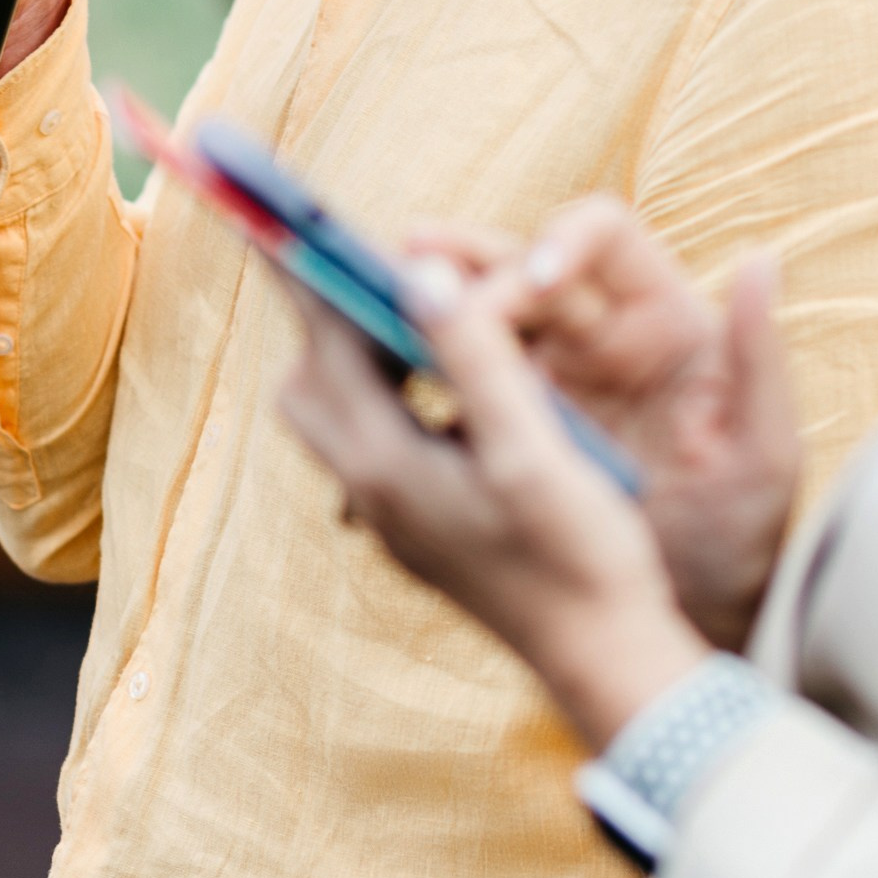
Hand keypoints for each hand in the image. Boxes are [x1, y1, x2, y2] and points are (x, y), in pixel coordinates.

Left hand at [279, 271, 706, 748]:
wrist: (607, 663)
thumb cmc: (581, 557)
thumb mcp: (534, 448)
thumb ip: (475, 358)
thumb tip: (418, 273)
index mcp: (387, 466)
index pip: (323, 345)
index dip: (301, 272)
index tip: (269, 213)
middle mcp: (374, 493)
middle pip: (312, 384)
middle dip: (328, 317)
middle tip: (362, 261)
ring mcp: (395, 517)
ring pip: (342, 416)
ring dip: (362, 358)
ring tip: (410, 312)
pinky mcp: (422, 529)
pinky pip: (379, 443)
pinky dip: (394, 395)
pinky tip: (449, 383)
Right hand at [406, 202, 799, 651]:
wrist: (693, 617)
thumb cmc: (743, 535)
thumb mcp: (764, 455)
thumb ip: (761, 359)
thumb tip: (761, 262)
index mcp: (659, 319)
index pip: (602, 238)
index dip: (562, 241)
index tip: (534, 277)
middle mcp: (597, 332)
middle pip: (518, 262)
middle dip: (463, 260)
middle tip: (409, 268)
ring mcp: (544, 376)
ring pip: (472, 314)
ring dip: (422, 302)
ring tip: (359, 300)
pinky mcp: (504, 423)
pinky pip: (448, 379)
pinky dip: (408, 370)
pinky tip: (361, 380)